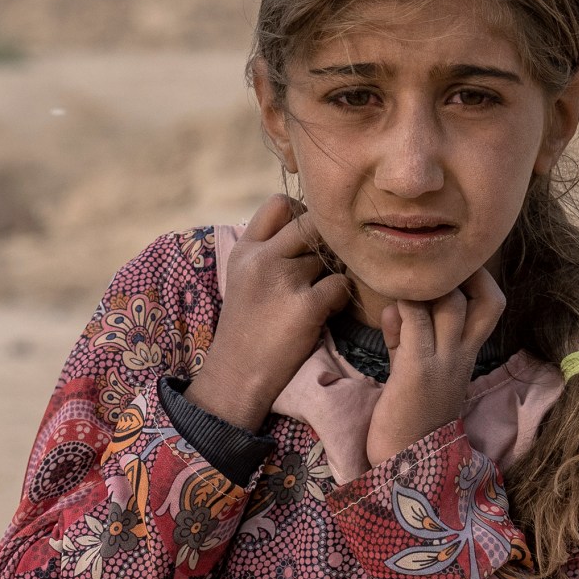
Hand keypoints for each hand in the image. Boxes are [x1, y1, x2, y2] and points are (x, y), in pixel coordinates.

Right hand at [183, 195, 353, 430]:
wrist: (237, 374)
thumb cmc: (247, 327)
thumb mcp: (243, 277)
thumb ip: (267, 249)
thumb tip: (309, 222)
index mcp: (245, 249)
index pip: (279, 203)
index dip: (302, 212)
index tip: (308, 236)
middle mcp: (263, 258)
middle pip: (312, 223)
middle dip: (326, 241)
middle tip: (328, 263)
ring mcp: (284, 280)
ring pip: (331, 256)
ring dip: (336, 271)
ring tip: (323, 292)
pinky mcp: (306, 306)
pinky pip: (341, 285)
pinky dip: (341, 297)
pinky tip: (329, 310)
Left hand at [366, 267, 505, 463]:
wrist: (404, 461)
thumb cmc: (406, 414)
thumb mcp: (411, 367)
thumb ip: (406, 336)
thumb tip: (397, 307)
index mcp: (466, 354)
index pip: (492, 304)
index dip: (478, 280)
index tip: (447, 274)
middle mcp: (462, 354)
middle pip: (481, 296)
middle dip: (453, 277)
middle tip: (423, 280)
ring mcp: (444, 361)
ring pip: (449, 300)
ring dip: (424, 289)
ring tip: (403, 295)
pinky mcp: (418, 368)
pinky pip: (414, 318)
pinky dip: (401, 308)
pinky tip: (391, 314)